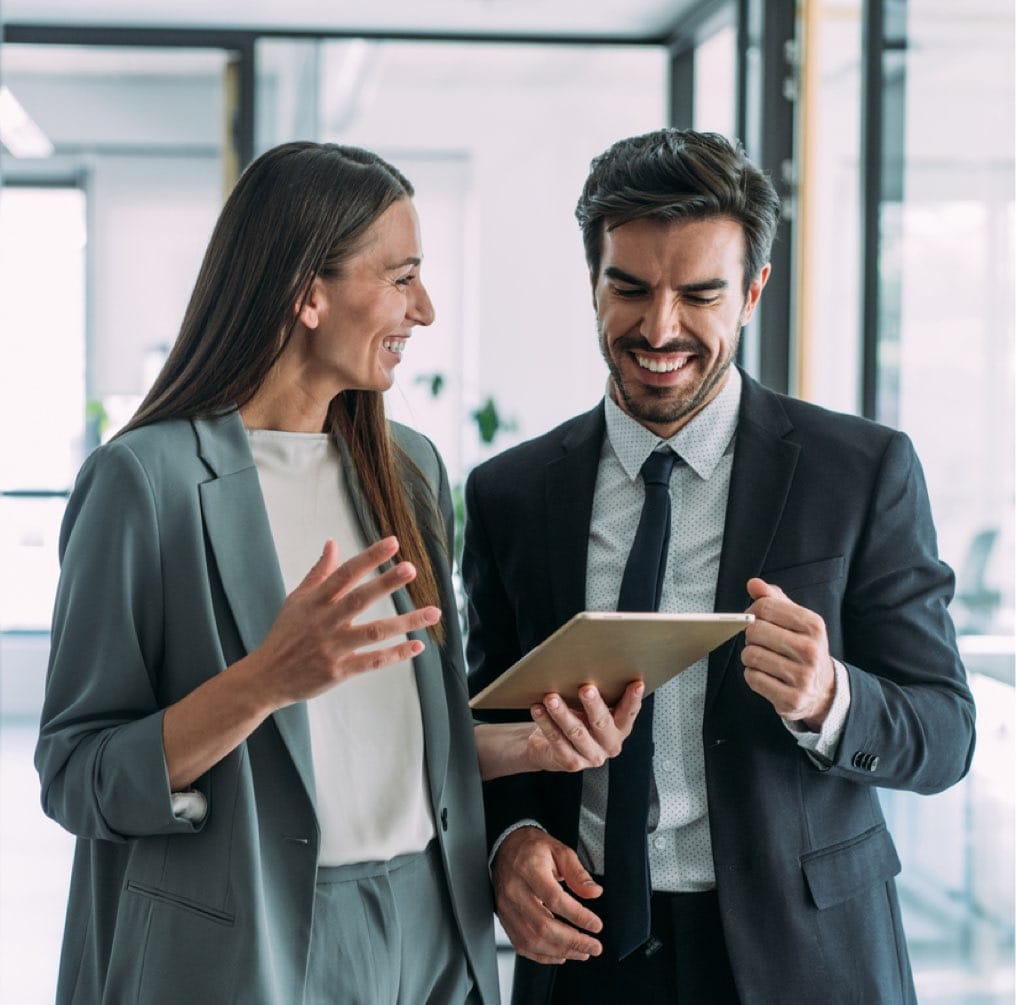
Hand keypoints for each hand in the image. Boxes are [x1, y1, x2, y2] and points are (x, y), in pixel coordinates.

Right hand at [250, 537, 441, 708]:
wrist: (266, 678)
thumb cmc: (284, 635)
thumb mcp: (296, 600)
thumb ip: (318, 572)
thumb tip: (332, 543)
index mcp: (315, 601)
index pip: (345, 573)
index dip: (370, 557)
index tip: (393, 542)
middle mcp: (325, 622)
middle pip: (359, 599)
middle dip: (386, 583)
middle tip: (411, 568)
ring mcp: (332, 648)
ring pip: (374, 632)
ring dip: (406, 621)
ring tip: (433, 612)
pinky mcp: (338, 672)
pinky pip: (372, 661)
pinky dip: (395, 654)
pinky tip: (417, 645)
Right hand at [492, 827, 603, 964]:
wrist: (506, 849)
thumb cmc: (532, 849)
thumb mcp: (559, 851)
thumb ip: (578, 873)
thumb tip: (594, 892)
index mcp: (529, 870)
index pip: (555, 899)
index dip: (578, 916)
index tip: (595, 925)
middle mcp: (515, 891)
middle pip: (543, 925)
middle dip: (572, 941)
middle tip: (594, 947)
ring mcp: (507, 908)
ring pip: (532, 939)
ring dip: (560, 951)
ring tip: (581, 952)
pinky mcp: (504, 919)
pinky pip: (522, 945)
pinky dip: (543, 955)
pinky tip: (560, 954)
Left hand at [527, 682, 643, 772]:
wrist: (550, 749)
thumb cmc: (576, 721)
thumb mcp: (590, 710)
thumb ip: (597, 696)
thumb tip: (589, 668)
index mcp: (620, 729)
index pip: (629, 713)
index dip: (633, 699)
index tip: (636, 683)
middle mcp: (609, 744)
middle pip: (602, 723)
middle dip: (593, 705)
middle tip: (586, 688)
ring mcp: (591, 756)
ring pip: (576, 732)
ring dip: (562, 713)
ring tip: (552, 698)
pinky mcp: (571, 762)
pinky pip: (557, 740)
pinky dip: (546, 723)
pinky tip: (538, 709)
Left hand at [742, 577, 835, 729]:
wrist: (824, 690)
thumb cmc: (804, 648)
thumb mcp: (796, 620)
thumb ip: (775, 599)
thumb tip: (753, 584)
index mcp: (813, 625)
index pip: (765, 606)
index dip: (752, 611)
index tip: (754, 618)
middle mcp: (811, 651)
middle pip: (755, 630)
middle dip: (750, 635)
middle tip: (759, 641)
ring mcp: (802, 677)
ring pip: (750, 655)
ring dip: (750, 656)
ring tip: (763, 658)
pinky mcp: (790, 699)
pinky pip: (752, 678)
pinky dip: (752, 675)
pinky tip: (766, 675)